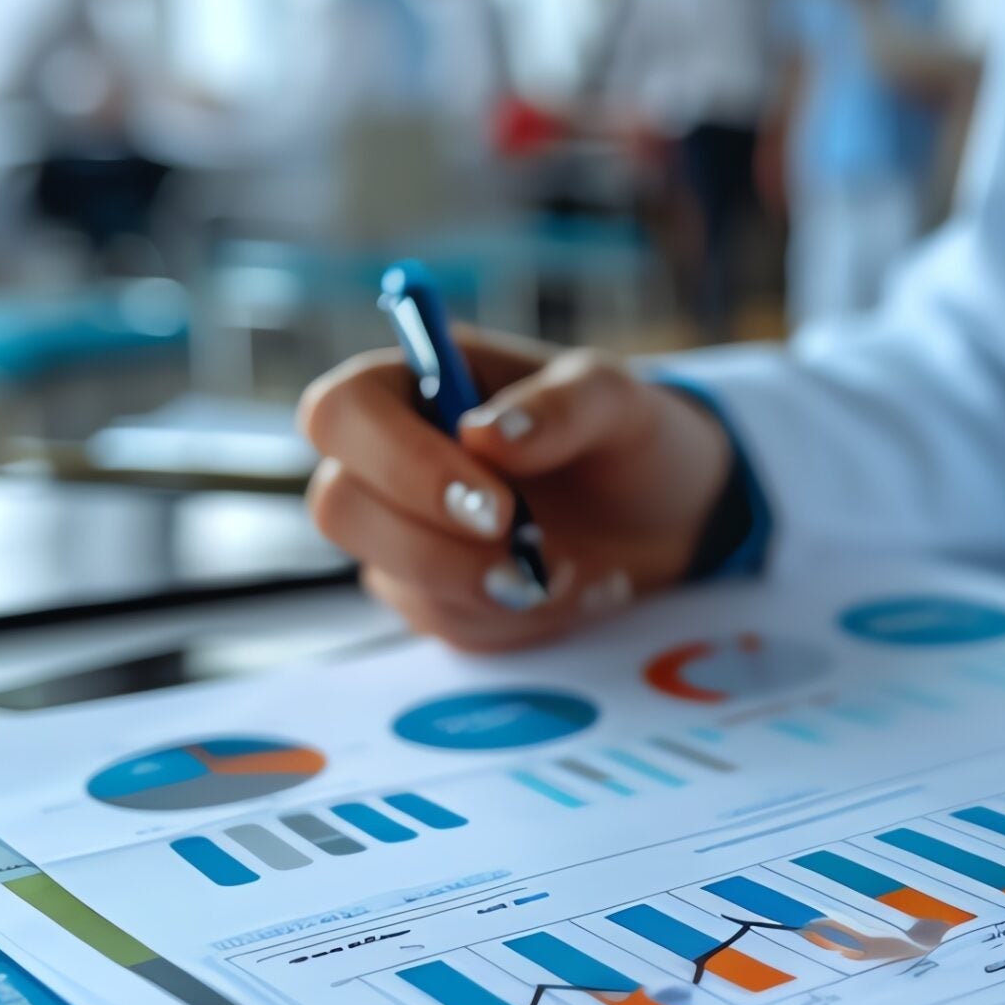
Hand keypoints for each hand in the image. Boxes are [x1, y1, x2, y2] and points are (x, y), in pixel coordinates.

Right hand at [300, 331, 735, 651]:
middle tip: (533, 557)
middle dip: (438, 546)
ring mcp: (402, 531)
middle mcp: (388, 457)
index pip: (341, 412)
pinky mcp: (431, 594)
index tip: (495, 505)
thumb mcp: (616, 399)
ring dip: (489, 587)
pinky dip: (519, 618)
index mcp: (415, 382)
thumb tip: (483, 433)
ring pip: (390, 576)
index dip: (400, 463)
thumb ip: (561, 405)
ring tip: (576, 571)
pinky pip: (444, 622)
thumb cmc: (624, 435)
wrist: (665, 513)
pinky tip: (578, 590)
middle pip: (339, 507)